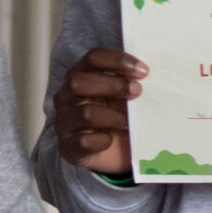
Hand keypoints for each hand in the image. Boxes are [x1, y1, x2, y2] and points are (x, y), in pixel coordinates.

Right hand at [54, 48, 147, 174]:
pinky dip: (102, 140)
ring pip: (85, 113)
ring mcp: (64, 122)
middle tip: (137, 92)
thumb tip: (147, 74)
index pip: (92, 58)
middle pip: (78, 82)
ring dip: (113, 116)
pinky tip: (111, 139)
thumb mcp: (122, 97)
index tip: (143, 71)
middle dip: (112, 85)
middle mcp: (66, 97)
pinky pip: (84, 141)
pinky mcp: (69, 147)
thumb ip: (129, 83)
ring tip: (129, 122)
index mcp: (80, 77)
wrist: (111, 154)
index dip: (117, 60)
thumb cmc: (117, 117)